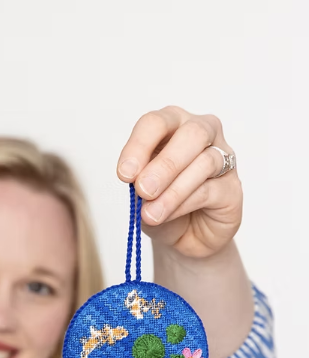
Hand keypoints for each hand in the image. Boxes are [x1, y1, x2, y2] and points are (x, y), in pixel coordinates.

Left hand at [116, 105, 241, 258]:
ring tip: (150, 214)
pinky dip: (183, 204)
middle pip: (191, 133)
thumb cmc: (162, 204)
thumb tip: (141, 182)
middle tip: (143, 190)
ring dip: (172, 190)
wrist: (184, 235)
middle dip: (164, 164)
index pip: (156, 122)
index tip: (124, 174)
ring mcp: (223, 159)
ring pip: (205, 162)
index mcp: (173, 126)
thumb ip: (141, 180)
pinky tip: (166, 216)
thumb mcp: (141, 191)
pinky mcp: (232, 188)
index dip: (139, 146)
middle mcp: (203, 134)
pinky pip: (210, 190)